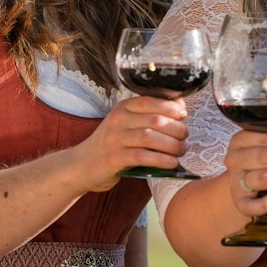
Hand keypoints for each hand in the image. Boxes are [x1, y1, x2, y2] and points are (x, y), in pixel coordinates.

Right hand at [70, 95, 188, 190]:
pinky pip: (142, 156)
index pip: (150, 100)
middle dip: (176, 129)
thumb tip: (180, 109)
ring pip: (150, 137)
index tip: (183, 115)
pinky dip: (161, 160)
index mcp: (122, 108)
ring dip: (172, 145)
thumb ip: (148, 117)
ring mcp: (114, 138)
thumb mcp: (126, 125)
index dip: (171, 107)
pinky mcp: (113, 158)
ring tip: (181, 151)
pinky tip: (172, 164)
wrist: (81, 165)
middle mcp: (117, 120)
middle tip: (184, 138)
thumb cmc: (111, 145)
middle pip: (155, 120)